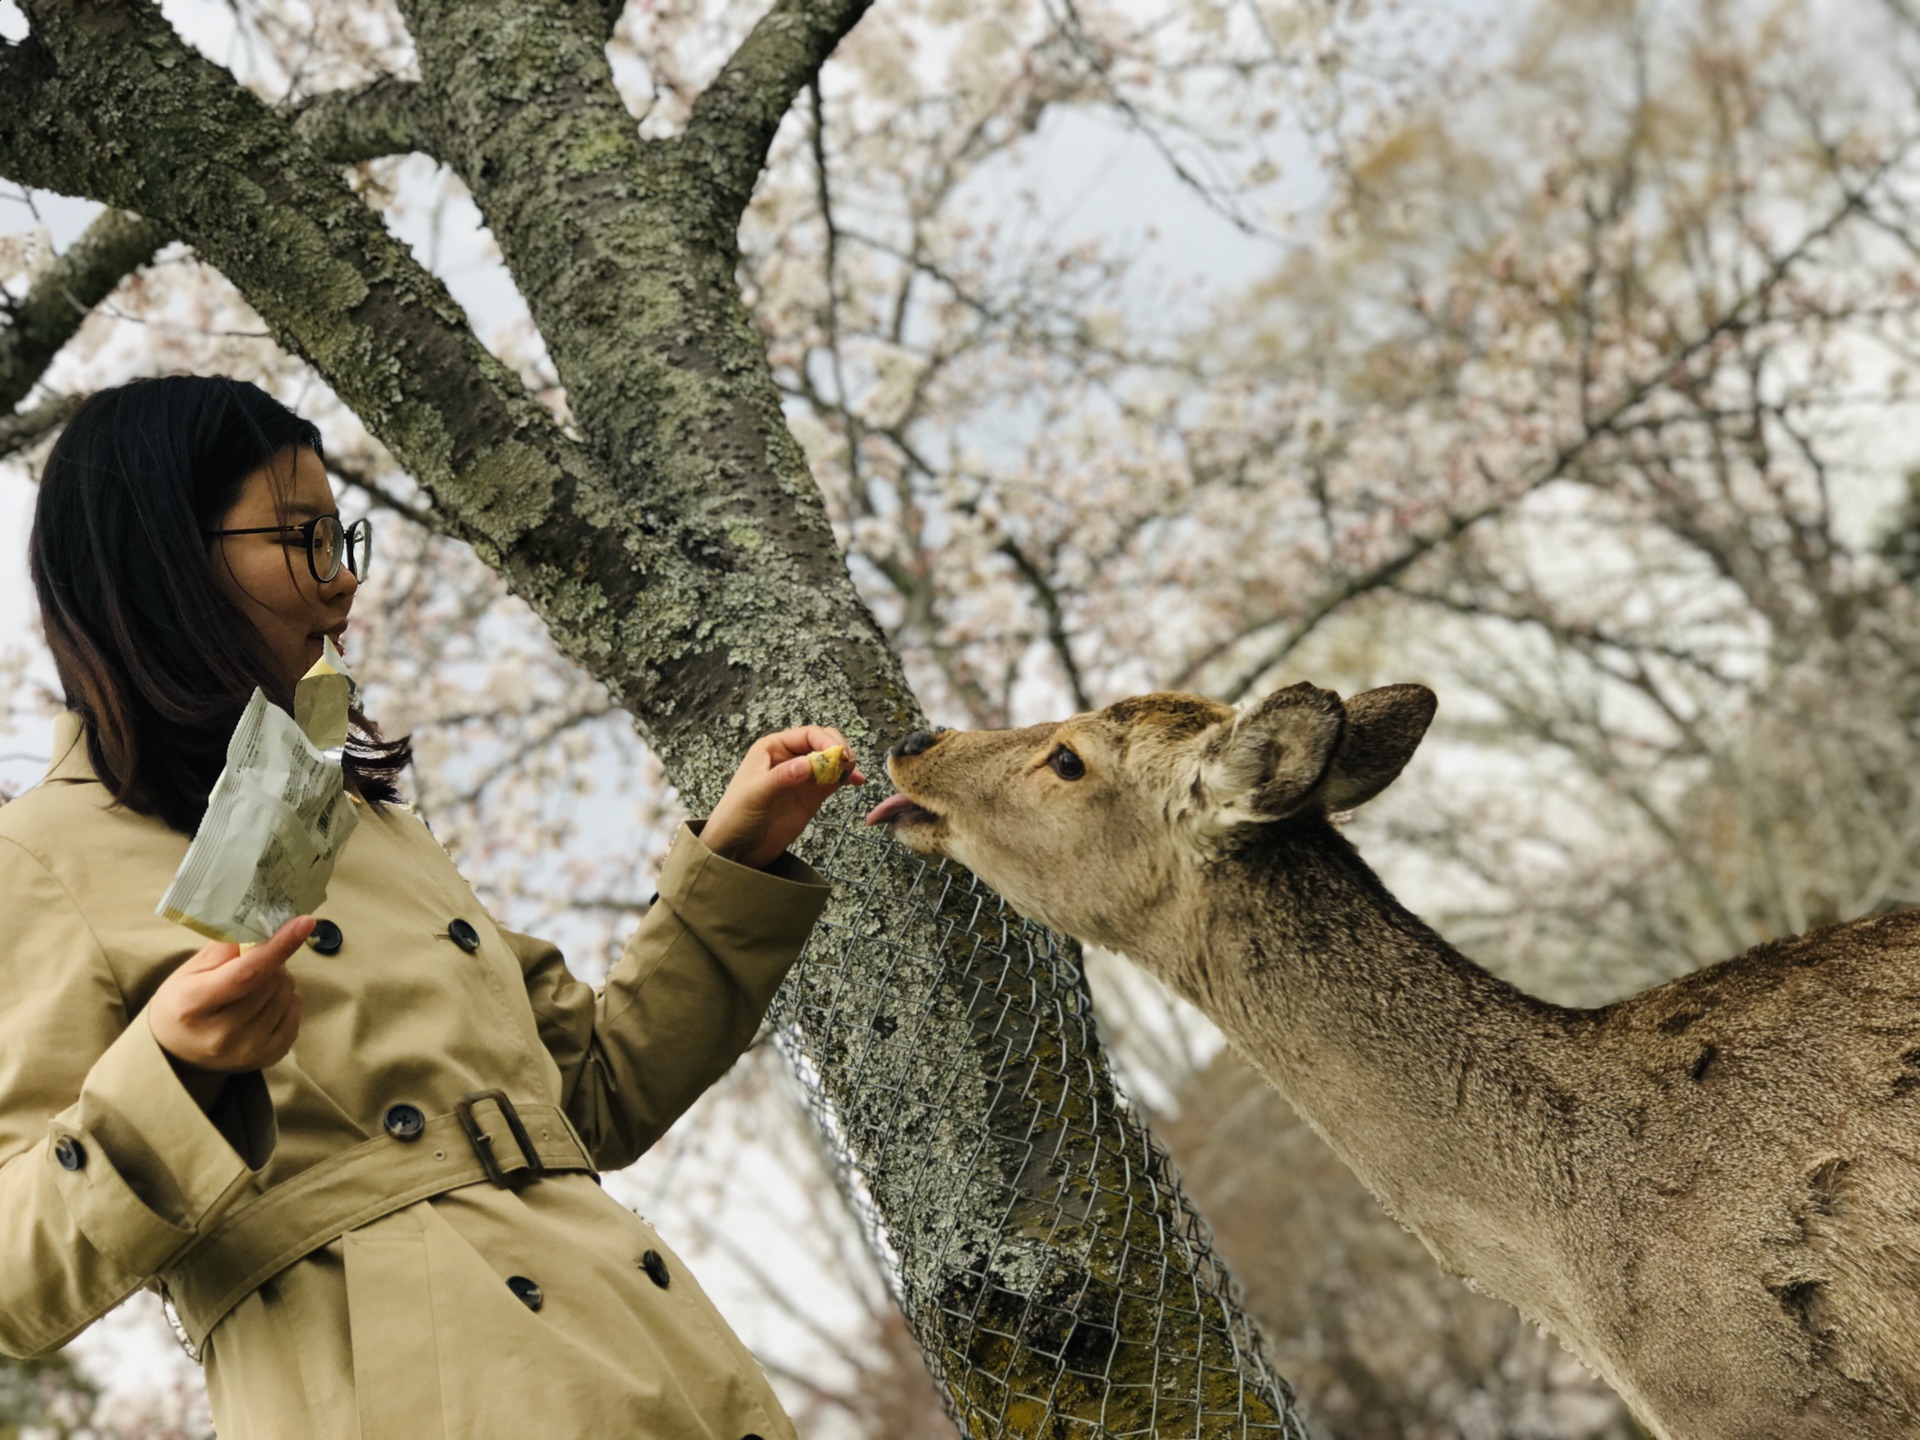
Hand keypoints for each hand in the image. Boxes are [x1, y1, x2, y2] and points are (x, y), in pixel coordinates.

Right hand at [149, 917, 311, 1096]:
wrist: (178, 1053)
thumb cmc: (183, 1002)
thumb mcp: (189, 971)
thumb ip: (223, 948)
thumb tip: (259, 924)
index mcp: (193, 1005)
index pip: (246, 973)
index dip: (278, 947)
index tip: (304, 923)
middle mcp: (222, 1034)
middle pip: (272, 982)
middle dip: (274, 961)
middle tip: (258, 959)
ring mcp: (248, 1050)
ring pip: (288, 995)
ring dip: (281, 980)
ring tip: (259, 982)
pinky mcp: (269, 1057)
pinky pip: (296, 1014)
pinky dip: (287, 1000)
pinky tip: (266, 1001)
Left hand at [700, 725, 867, 869]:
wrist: (736, 849)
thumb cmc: (736, 816)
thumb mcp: (755, 794)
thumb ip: (781, 777)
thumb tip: (808, 764)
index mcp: (772, 748)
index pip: (807, 734)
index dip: (826, 741)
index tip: (839, 756)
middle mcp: (790, 757)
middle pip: (823, 742)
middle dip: (838, 749)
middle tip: (847, 765)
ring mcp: (803, 776)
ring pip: (831, 760)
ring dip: (846, 763)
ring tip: (854, 776)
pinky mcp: (811, 795)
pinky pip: (833, 780)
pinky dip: (846, 778)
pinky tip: (857, 782)